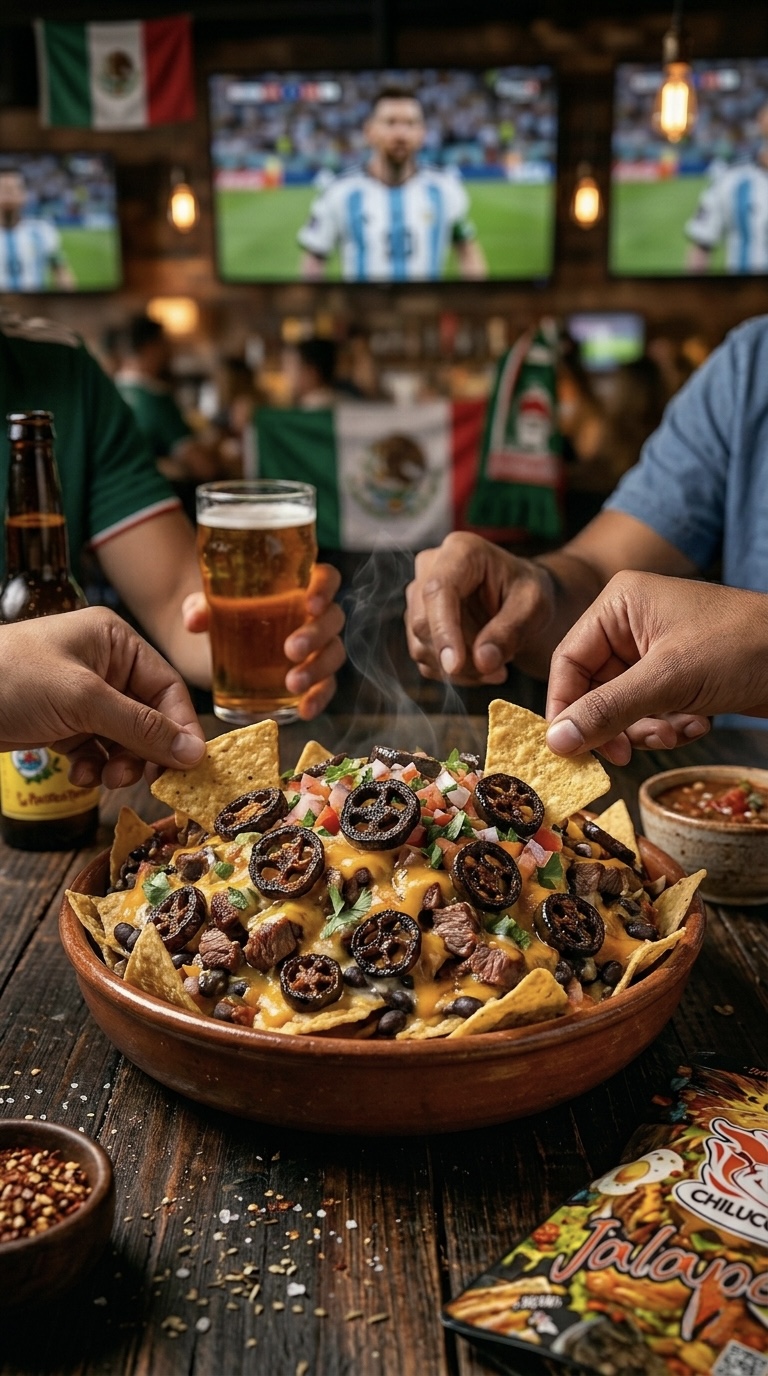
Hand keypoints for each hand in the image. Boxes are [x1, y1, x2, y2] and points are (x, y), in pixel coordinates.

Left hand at [0, 608, 204, 788]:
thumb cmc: (11, 679)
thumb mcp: (83, 700)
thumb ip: (140, 726)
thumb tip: (193, 751)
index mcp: (114, 641)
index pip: (166, 688)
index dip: (179, 728)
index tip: (188, 765)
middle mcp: (103, 665)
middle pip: (148, 716)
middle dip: (143, 750)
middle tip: (139, 779)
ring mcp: (81, 695)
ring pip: (123, 737)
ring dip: (118, 762)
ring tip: (103, 777)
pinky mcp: (62, 721)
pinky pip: (95, 747)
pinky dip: (93, 764)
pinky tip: (78, 772)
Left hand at [182, 563, 345, 719]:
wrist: (210, 645)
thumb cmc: (218, 614)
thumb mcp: (206, 607)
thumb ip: (200, 607)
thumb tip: (195, 620)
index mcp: (296, 587)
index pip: (326, 578)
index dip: (325, 588)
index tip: (311, 603)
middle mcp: (312, 616)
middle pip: (333, 619)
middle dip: (316, 635)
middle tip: (290, 650)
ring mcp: (315, 648)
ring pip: (333, 654)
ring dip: (318, 669)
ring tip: (292, 684)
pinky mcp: (310, 677)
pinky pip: (325, 687)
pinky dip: (319, 699)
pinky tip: (304, 711)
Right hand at [405, 533, 554, 683]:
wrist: (519, 599)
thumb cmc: (527, 592)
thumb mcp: (534, 606)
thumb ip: (510, 631)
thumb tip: (482, 662)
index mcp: (460, 551)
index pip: (438, 590)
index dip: (443, 629)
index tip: (454, 666)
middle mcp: (429, 568)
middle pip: (424, 622)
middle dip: (461, 656)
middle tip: (500, 670)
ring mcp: (417, 596)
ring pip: (421, 645)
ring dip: (460, 669)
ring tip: (497, 666)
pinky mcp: (417, 623)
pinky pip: (425, 660)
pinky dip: (454, 673)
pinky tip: (481, 666)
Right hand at [545, 572, 767, 763]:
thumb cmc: (742, 647)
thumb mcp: (668, 680)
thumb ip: (607, 710)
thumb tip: (556, 742)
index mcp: (619, 604)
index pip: (569, 662)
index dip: (566, 708)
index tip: (569, 749)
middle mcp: (631, 624)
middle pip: (595, 690)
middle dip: (618, 723)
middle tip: (628, 752)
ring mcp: (656, 651)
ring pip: (623, 707)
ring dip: (648, 728)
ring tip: (681, 729)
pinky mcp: (678, 676)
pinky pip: (651, 711)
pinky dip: (671, 724)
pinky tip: (700, 721)